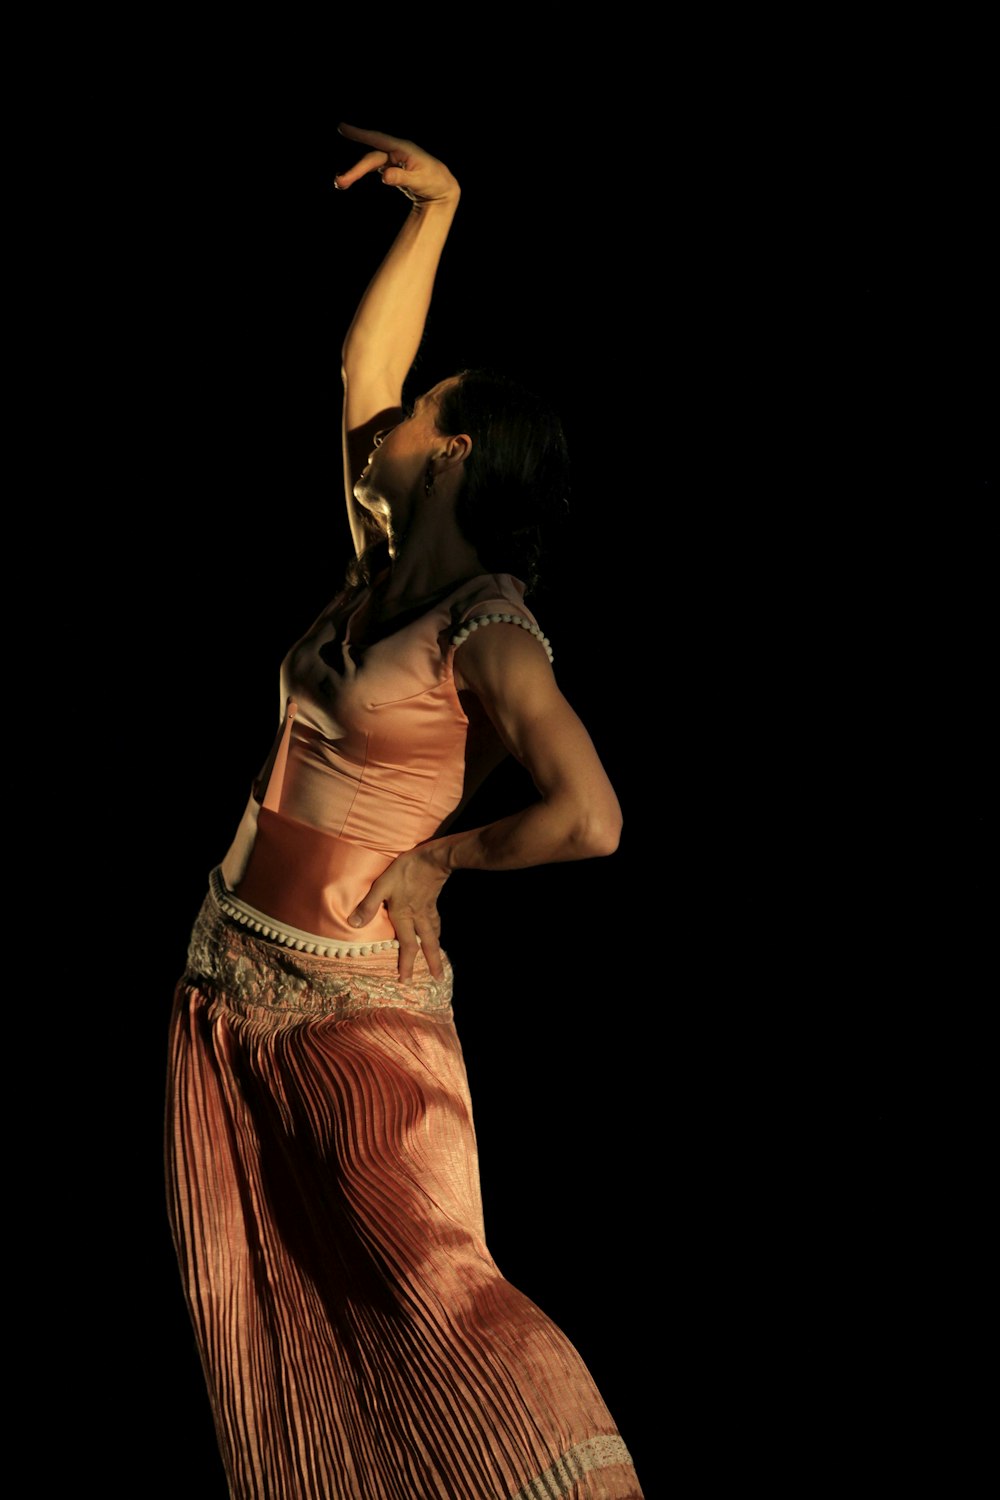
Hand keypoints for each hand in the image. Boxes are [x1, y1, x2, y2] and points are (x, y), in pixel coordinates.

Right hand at [334, 122, 459, 205]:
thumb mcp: (419, 181)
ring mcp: (392, 158)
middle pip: (371, 158)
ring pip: (370, 163)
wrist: (442, 187)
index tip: (342, 127)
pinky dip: (361, 172)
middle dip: (355, 169)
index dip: (360, 134)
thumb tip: (384, 176)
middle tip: (339, 182)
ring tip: (340, 183)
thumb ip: (402, 177)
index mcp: (402, 149)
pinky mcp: (391, 166)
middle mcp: (395, 151)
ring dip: (354, 172)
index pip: (377, 140)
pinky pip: (372, 167)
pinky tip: (349, 179)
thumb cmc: (434, 182)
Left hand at [348, 845, 450, 981]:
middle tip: (437, 979)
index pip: (407, 946)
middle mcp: (418, 918)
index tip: (407, 980)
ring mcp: (428, 911)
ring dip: (436, 950)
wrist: (433, 859)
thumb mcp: (382, 886)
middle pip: (428, 945)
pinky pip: (436, 924)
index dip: (407, 964)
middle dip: (432, 963)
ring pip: (434, 935)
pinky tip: (436, 932)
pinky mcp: (433, 902)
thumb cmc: (406, 871)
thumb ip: (369, 905)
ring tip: (438, 960)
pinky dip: (437, 932)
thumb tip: (354, 925)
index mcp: (404, 917)